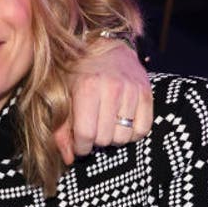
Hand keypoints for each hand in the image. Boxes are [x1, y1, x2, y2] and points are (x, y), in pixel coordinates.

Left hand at [54, 37, 152, 162]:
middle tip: (93, 129)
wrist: (106, 47)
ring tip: (106, 124)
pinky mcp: (146, 93)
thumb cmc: (79, 75)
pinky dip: (131, 133)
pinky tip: (122, 123)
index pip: (86, 134)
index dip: (81, 147)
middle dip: (96, 140)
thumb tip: (69, 159)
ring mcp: (131, 90)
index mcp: (86, 88)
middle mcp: (111, 88)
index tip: (80, 144)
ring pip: (123, 137)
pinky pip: (142, 130)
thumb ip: (61, 129)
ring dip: (113, 137)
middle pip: (105, 139)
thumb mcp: (63, 97)